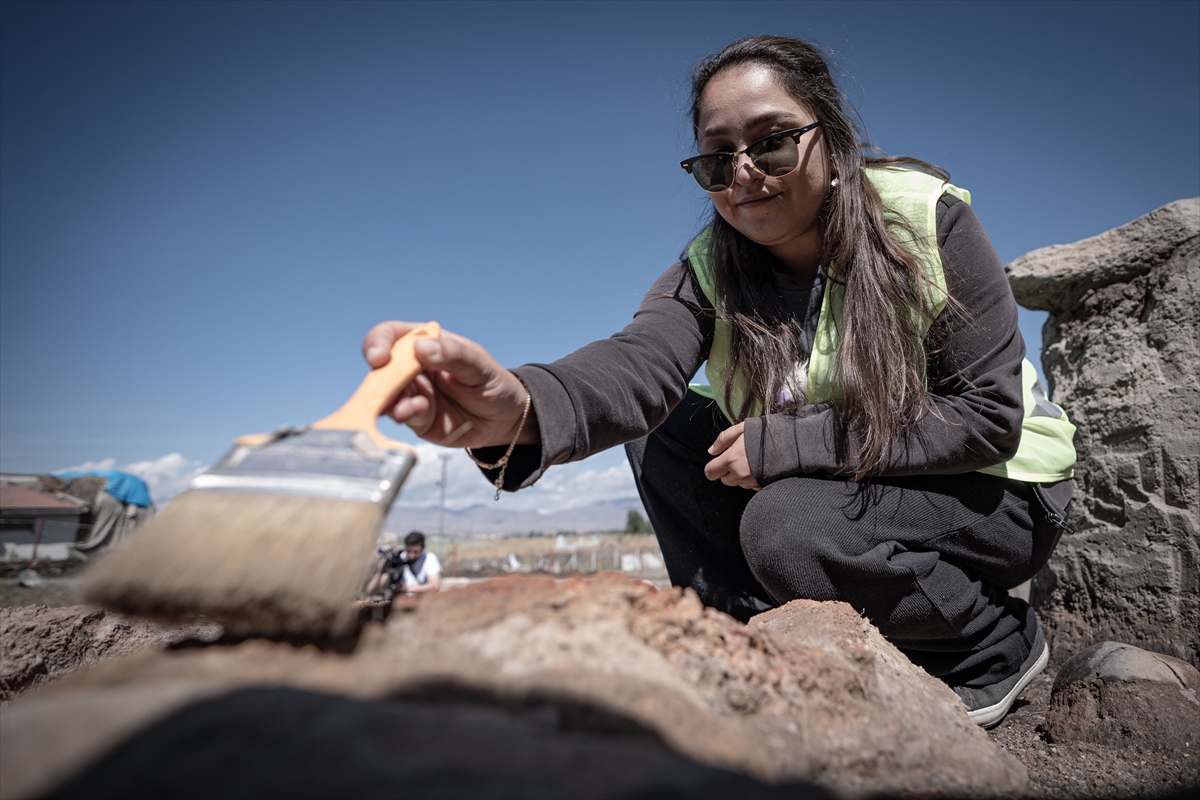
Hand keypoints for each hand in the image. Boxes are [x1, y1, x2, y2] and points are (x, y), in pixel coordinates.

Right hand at [362, 321, 538, 447]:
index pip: (391, 335)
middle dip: (378, 379)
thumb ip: (454, 355)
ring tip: (406, 407)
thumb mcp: (480, 366)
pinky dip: (404, 414)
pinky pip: (403, 415)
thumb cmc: (494, 383)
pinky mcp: (418, 418)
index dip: (378, 343)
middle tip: (384, 388)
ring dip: (389, 400)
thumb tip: (421, 347)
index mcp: (426, 344)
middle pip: (381, 369)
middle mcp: (413, 368)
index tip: (379, 357)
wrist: (505, 419)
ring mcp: (414, 394)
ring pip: (387, 395)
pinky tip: (416, 412)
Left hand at [703, 422, 760, 490]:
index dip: (712, 467)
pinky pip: (751, 486)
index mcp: (731, 459)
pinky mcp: (762, 486)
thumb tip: (711, 451)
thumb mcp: (742, 428)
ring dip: (740, 476)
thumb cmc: (766, 433)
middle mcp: (739, 474)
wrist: (792, 443)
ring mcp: (751, 482)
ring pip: (738, 484)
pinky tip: (760, 468)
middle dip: (727, 471)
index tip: (717, 462)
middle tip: (738, 458)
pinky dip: (752, 480)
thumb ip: (723, 439)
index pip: (711, 472)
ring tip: (751, 461)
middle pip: (724, 480)